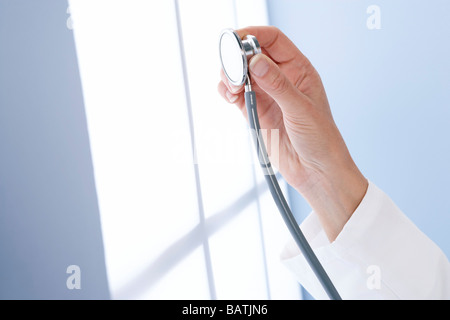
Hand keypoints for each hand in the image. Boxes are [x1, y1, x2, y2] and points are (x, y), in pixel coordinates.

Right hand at [217, 26, 367, 240]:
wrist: (314, 171)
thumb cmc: (321, 139)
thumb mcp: (301, 110)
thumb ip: (278, 85)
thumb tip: (255, 62)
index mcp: (298, 70)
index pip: (273, 40)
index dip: (254, 34)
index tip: (236, 39)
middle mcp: (280, 78)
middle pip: (251, 54)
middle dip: (237, 57)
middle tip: (232, 70)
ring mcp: (266, 95)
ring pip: (240, 73)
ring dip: (230, 75)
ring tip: (233, 88)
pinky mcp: (254, 111)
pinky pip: (235, 94)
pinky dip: (227, 91)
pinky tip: (231, 96)